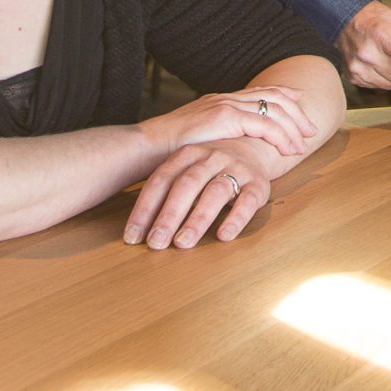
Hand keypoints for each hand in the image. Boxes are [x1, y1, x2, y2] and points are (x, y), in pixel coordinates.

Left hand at [125, 138, 273, 249]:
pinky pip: (247, 200)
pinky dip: (236, 219)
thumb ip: (166, 192)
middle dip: (168, 217)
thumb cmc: (211, 168)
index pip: (160, 181)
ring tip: (183, 243)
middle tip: (155, 244)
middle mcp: (211, 157)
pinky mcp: (257, 182)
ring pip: (215, 192)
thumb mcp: (187, 169)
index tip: (132, 237)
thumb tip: (136, 231)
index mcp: (187, 154)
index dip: (145, 209)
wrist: (255, 146)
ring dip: (197, 219)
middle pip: (186, 185)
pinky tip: (223, 236)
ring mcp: (236, 168)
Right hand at [141, 83, 313, 161]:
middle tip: (310, 129)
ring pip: (273, 110)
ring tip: (302, 144)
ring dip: (292, 127)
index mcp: (220, 100)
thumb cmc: (167, 150)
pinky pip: (264, 124)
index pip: (260, 92)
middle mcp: (226, 98)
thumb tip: (228, 148)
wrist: (146, 147)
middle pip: (274, 97)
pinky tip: (288, 149)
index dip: (285, 95)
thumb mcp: (197, 138)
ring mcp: (226, 106)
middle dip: (296, 113)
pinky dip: (280, 136)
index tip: (301, 102)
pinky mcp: (224, 118)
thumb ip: (215, 137)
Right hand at [338, 0, 390, 89]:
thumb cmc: (374, 20)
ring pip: (390, 85)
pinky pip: (377, 86)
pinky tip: (377, 64)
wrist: (348, 20)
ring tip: (389, 60)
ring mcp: (358, 66)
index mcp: (383, 35)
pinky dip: (382, 78)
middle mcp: (368, 52)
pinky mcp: (353, 76)